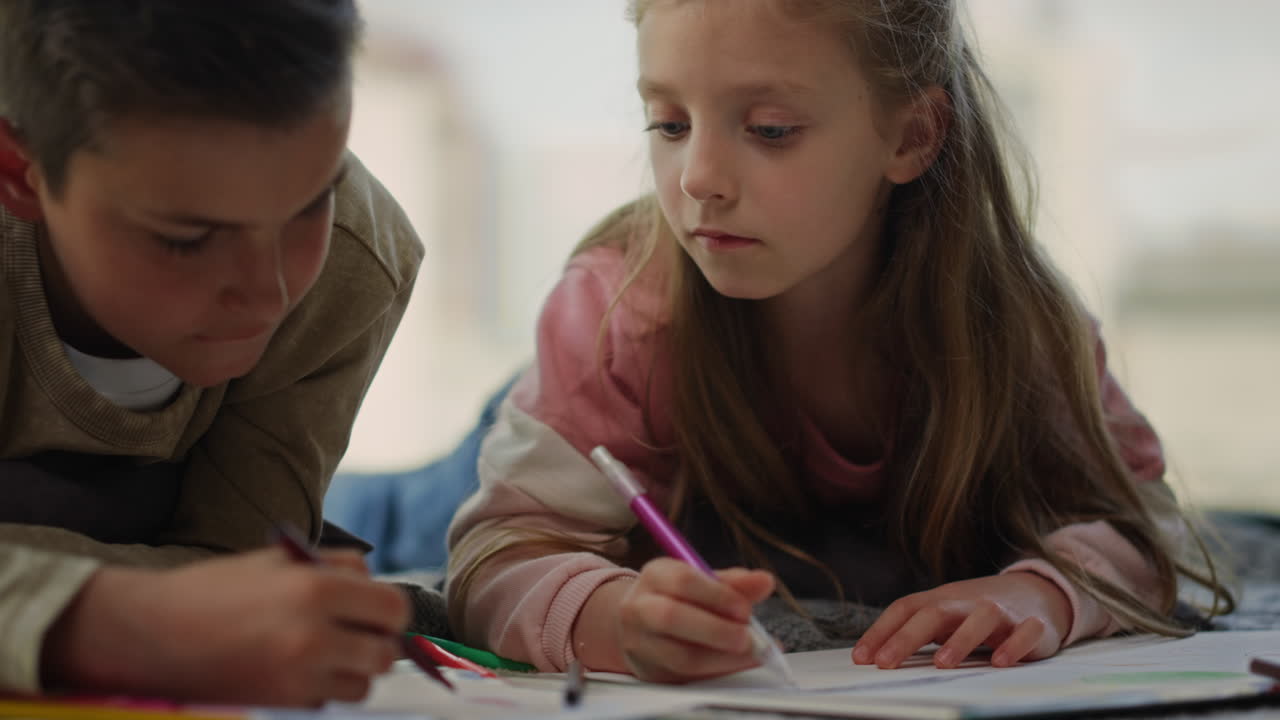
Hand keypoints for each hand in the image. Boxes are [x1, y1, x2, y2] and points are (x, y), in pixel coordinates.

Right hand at [43, 547, 409, 705]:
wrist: (152, 634)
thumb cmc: (215, 590)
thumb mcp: (279, 560)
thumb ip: (335, 568)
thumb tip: (375, 587)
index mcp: (316, 589)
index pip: (393, 608)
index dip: (388, 610)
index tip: (375, 610)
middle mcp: (314, 636)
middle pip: (385, 652)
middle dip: (376, 641)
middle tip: (355, 632)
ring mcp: (299, 676)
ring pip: (363, 683)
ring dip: (354, 669)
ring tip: (324, 651)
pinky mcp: (283, 703)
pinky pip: (329, 700)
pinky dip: (324, 688)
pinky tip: (297, 669)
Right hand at [576, 558, 774, 682]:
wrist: (640, 625)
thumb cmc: (677, 599)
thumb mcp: (702, 581)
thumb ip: (734, 583)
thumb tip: (764, 581)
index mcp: (656, 575)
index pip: (683, 580)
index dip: (717, 596)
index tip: (745, 608)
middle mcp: (640, 606)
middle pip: (671, 617)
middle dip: (716, 630)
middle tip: (747, 637)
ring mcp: (640, 642)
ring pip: (678, 655)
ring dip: (721, 658)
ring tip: (749, 653)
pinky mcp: (649, 672)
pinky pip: (684, 678)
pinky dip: (716, 672)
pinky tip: (736, 664)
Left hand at [852, 572, 1070, 668]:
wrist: (1036, 591)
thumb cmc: (977, 610)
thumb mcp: (945, 616)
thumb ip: (916, 632)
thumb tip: (874, 656)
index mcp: (942, 599)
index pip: (905, 609)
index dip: (881, 631)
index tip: (861, 657)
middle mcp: (968, 602)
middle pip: (935, 613)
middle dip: (907, 637)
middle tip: (885, 662)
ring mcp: (1001, 611)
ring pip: (980, 619)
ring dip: (960, 640)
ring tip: (941, 663)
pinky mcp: (1033, 625)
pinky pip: (1025, 632)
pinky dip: (1014, 645)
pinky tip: (1000, 661)